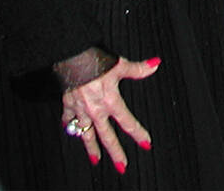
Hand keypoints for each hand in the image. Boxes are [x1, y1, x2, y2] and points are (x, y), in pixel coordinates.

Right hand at [60, 56, 159, 172]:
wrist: (71, 58)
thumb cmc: (95, 61)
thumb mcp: (120, 65)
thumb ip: (138, 69)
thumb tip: (155, 64)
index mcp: (111, 101)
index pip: (128, 122)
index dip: (138, 133)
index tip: (146, 143)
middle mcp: (96, 110)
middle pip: (107, 137)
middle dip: (116, 153)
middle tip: (122, 166)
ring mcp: (81, 110)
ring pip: (86, 134)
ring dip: (91, 148)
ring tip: (96, 159)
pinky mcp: (68, 105)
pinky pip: (69, 120)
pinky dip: (70, 126)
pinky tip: (72, 131)